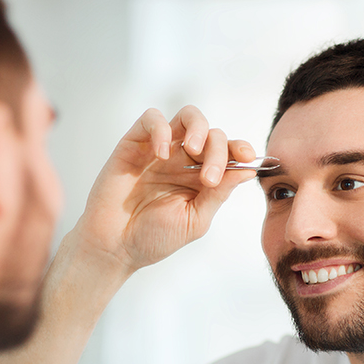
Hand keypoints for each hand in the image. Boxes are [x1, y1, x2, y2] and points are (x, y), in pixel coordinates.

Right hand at [74, 105, 256, 275]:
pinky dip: (160, 129)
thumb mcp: (195, 219)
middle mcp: (185, 160)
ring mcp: (161, 150)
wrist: (115, 247)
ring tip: (194, 150)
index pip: (230, 153)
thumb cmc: (154, 237)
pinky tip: (161, 154)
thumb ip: (219, 193)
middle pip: (214, 134)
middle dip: (219, 151)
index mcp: (203, 178)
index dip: (242, 149)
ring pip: (188, 117)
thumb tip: (248, 170)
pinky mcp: (135, 144)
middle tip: (209, 178)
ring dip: (198, 128)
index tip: (248, 158)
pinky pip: (151, 119)